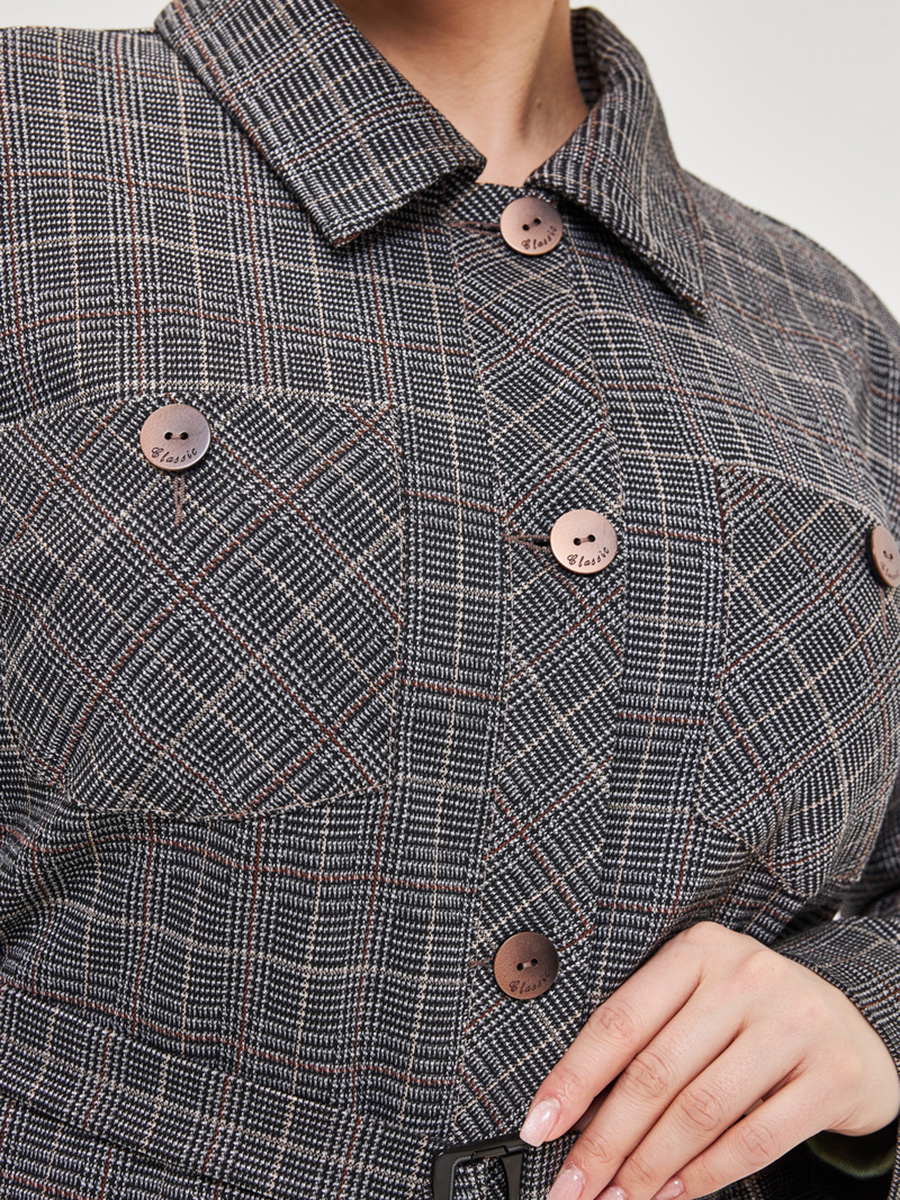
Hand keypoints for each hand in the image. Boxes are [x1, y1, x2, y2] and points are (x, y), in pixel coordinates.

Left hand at [517, 921, 899, 1199]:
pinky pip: (754, 1138)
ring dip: (649, 1167)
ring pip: (700, 1110)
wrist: (854, 1031)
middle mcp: (744, 976)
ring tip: (618, 1199)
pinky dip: (705, 1175)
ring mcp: (792, 1021)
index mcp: (698, 951)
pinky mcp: (830, 1074)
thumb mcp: (701, 1002)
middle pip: (654, 1072)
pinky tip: (673, 1194)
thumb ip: (647, 1039)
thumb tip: (576, 1113)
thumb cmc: (754, 1019)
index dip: (573, 1079)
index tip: (537, 1126)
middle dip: (604, 1141)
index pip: (619, 1021)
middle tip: (572, 1186)